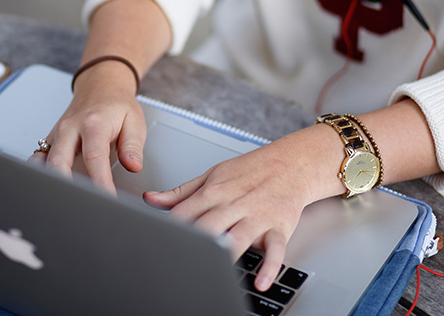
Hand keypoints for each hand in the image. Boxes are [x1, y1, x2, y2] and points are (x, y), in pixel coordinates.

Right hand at [28, 62, 145, 195]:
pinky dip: (40, 176)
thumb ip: (133, 146)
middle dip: (67, 188)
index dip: (100, 183)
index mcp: (93, 124)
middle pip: (58, 163)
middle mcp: (70, 129)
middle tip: (80, 207)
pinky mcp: (50, 141)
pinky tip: (51, 189)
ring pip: (42, 164)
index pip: (94, 158)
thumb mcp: (134, 121)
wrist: (101, 87)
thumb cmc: (117, 105)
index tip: (107, 200)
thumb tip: (133, 166)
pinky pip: (38, 160)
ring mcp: (56, 134)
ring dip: (50, 184)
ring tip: (63, 202)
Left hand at [143, 128, 341, 291]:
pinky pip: (275, 249)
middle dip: (193, 244)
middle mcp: (234, 203)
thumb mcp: (213, 175)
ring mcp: (257, 216)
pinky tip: (260, 280)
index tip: (156, 246)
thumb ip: (181, 191)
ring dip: (225, 253)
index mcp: (214, 191)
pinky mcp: (279, 227)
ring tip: (213, 270)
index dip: (168, 231)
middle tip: (178, 263)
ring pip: (238, 238)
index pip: (184, 213)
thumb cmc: (252, 170)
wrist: (293, 163)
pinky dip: (269, 266)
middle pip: (207, 227)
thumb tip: (150, 199)